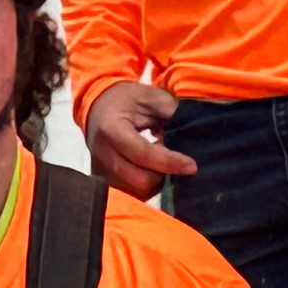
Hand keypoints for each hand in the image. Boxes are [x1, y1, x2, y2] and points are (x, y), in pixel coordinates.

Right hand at [81, 82, 194, 198]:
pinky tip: (151, 169)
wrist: (96, 106)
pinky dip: (146, 185)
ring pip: (135, 191)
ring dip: (155, 181)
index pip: (143, 153)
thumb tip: (191, 131)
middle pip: (139, 179)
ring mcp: (100, 170)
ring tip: (161, 163)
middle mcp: (103, 154)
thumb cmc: (124, 99)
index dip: (169, 162)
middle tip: (174, 162)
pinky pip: (130, 192)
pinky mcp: (103, 179)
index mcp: (111, 129)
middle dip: (162, 174)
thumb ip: (170, 112)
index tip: (192, 166)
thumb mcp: (149, 95)